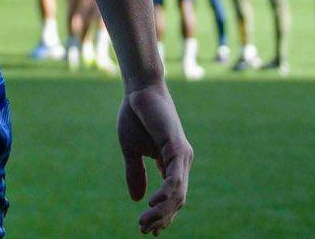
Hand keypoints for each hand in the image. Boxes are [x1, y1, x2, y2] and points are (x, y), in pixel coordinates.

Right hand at [118, 82, 191, 233]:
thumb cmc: (136, 116)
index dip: (162, 216)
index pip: (173, 197)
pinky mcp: (177, 146)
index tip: (148, 231)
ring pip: (178, 193)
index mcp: (172, 163)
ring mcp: (182, 155)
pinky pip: (175, 177)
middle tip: (144, 230)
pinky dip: (167, 192)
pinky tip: (154, 203)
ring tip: (146, 222)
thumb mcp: (131, 151)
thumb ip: (136, 174)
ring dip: (162, 211)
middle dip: (161, 218)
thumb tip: (137, 200)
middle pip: (178, 200)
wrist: (139, 90)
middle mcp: (182, 162)